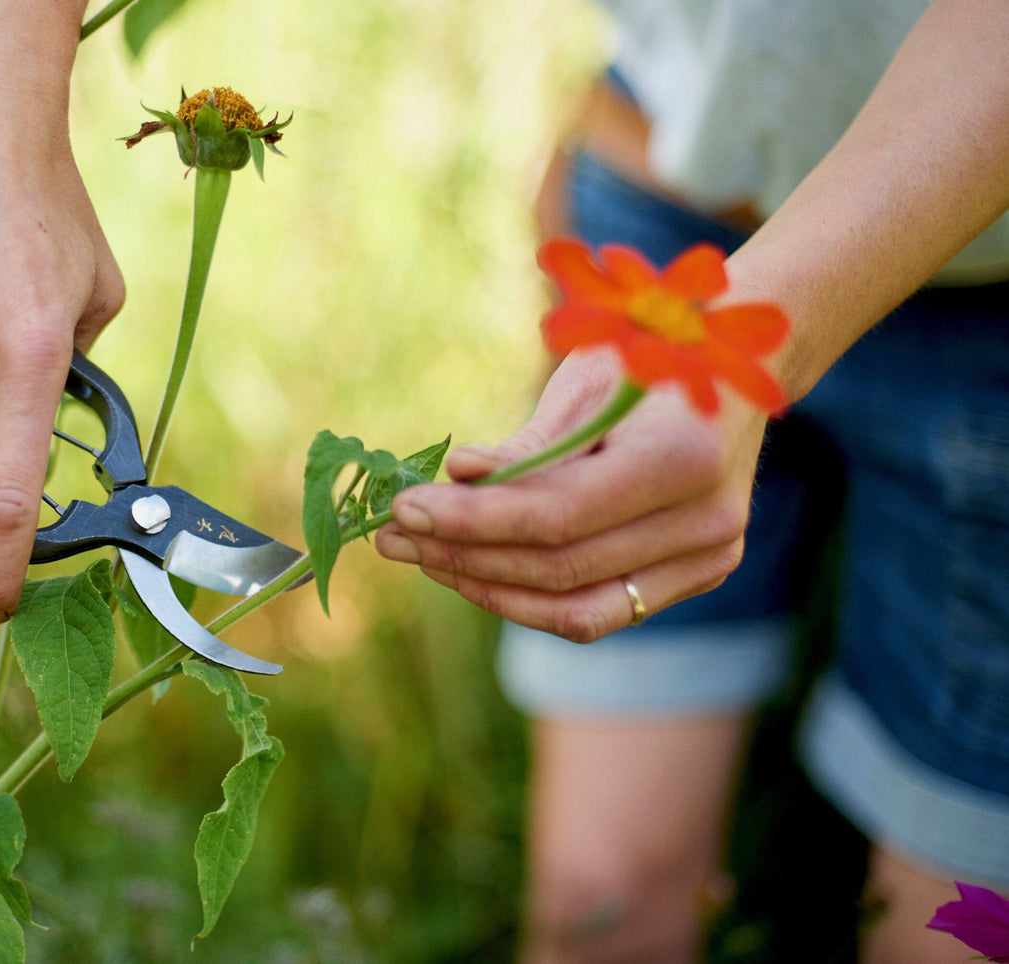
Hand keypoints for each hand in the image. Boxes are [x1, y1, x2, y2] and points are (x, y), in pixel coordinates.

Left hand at [375, 350, 768, 640]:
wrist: (738, 369)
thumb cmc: (648, 356)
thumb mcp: (586, 379)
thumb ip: (527, 444)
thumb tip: (457, 476)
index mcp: (684, 457)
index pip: (557, 516)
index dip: (472, 519)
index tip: (404, 508)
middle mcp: (706, 522)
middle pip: (560, 568)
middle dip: (464, 554)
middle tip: (393, 536)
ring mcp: (708, 559)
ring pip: (575, 608)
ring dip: (486, 586)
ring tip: (422, 556)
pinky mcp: (694, 577)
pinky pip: (597, 610)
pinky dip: (529, 597)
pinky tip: (472, 569)